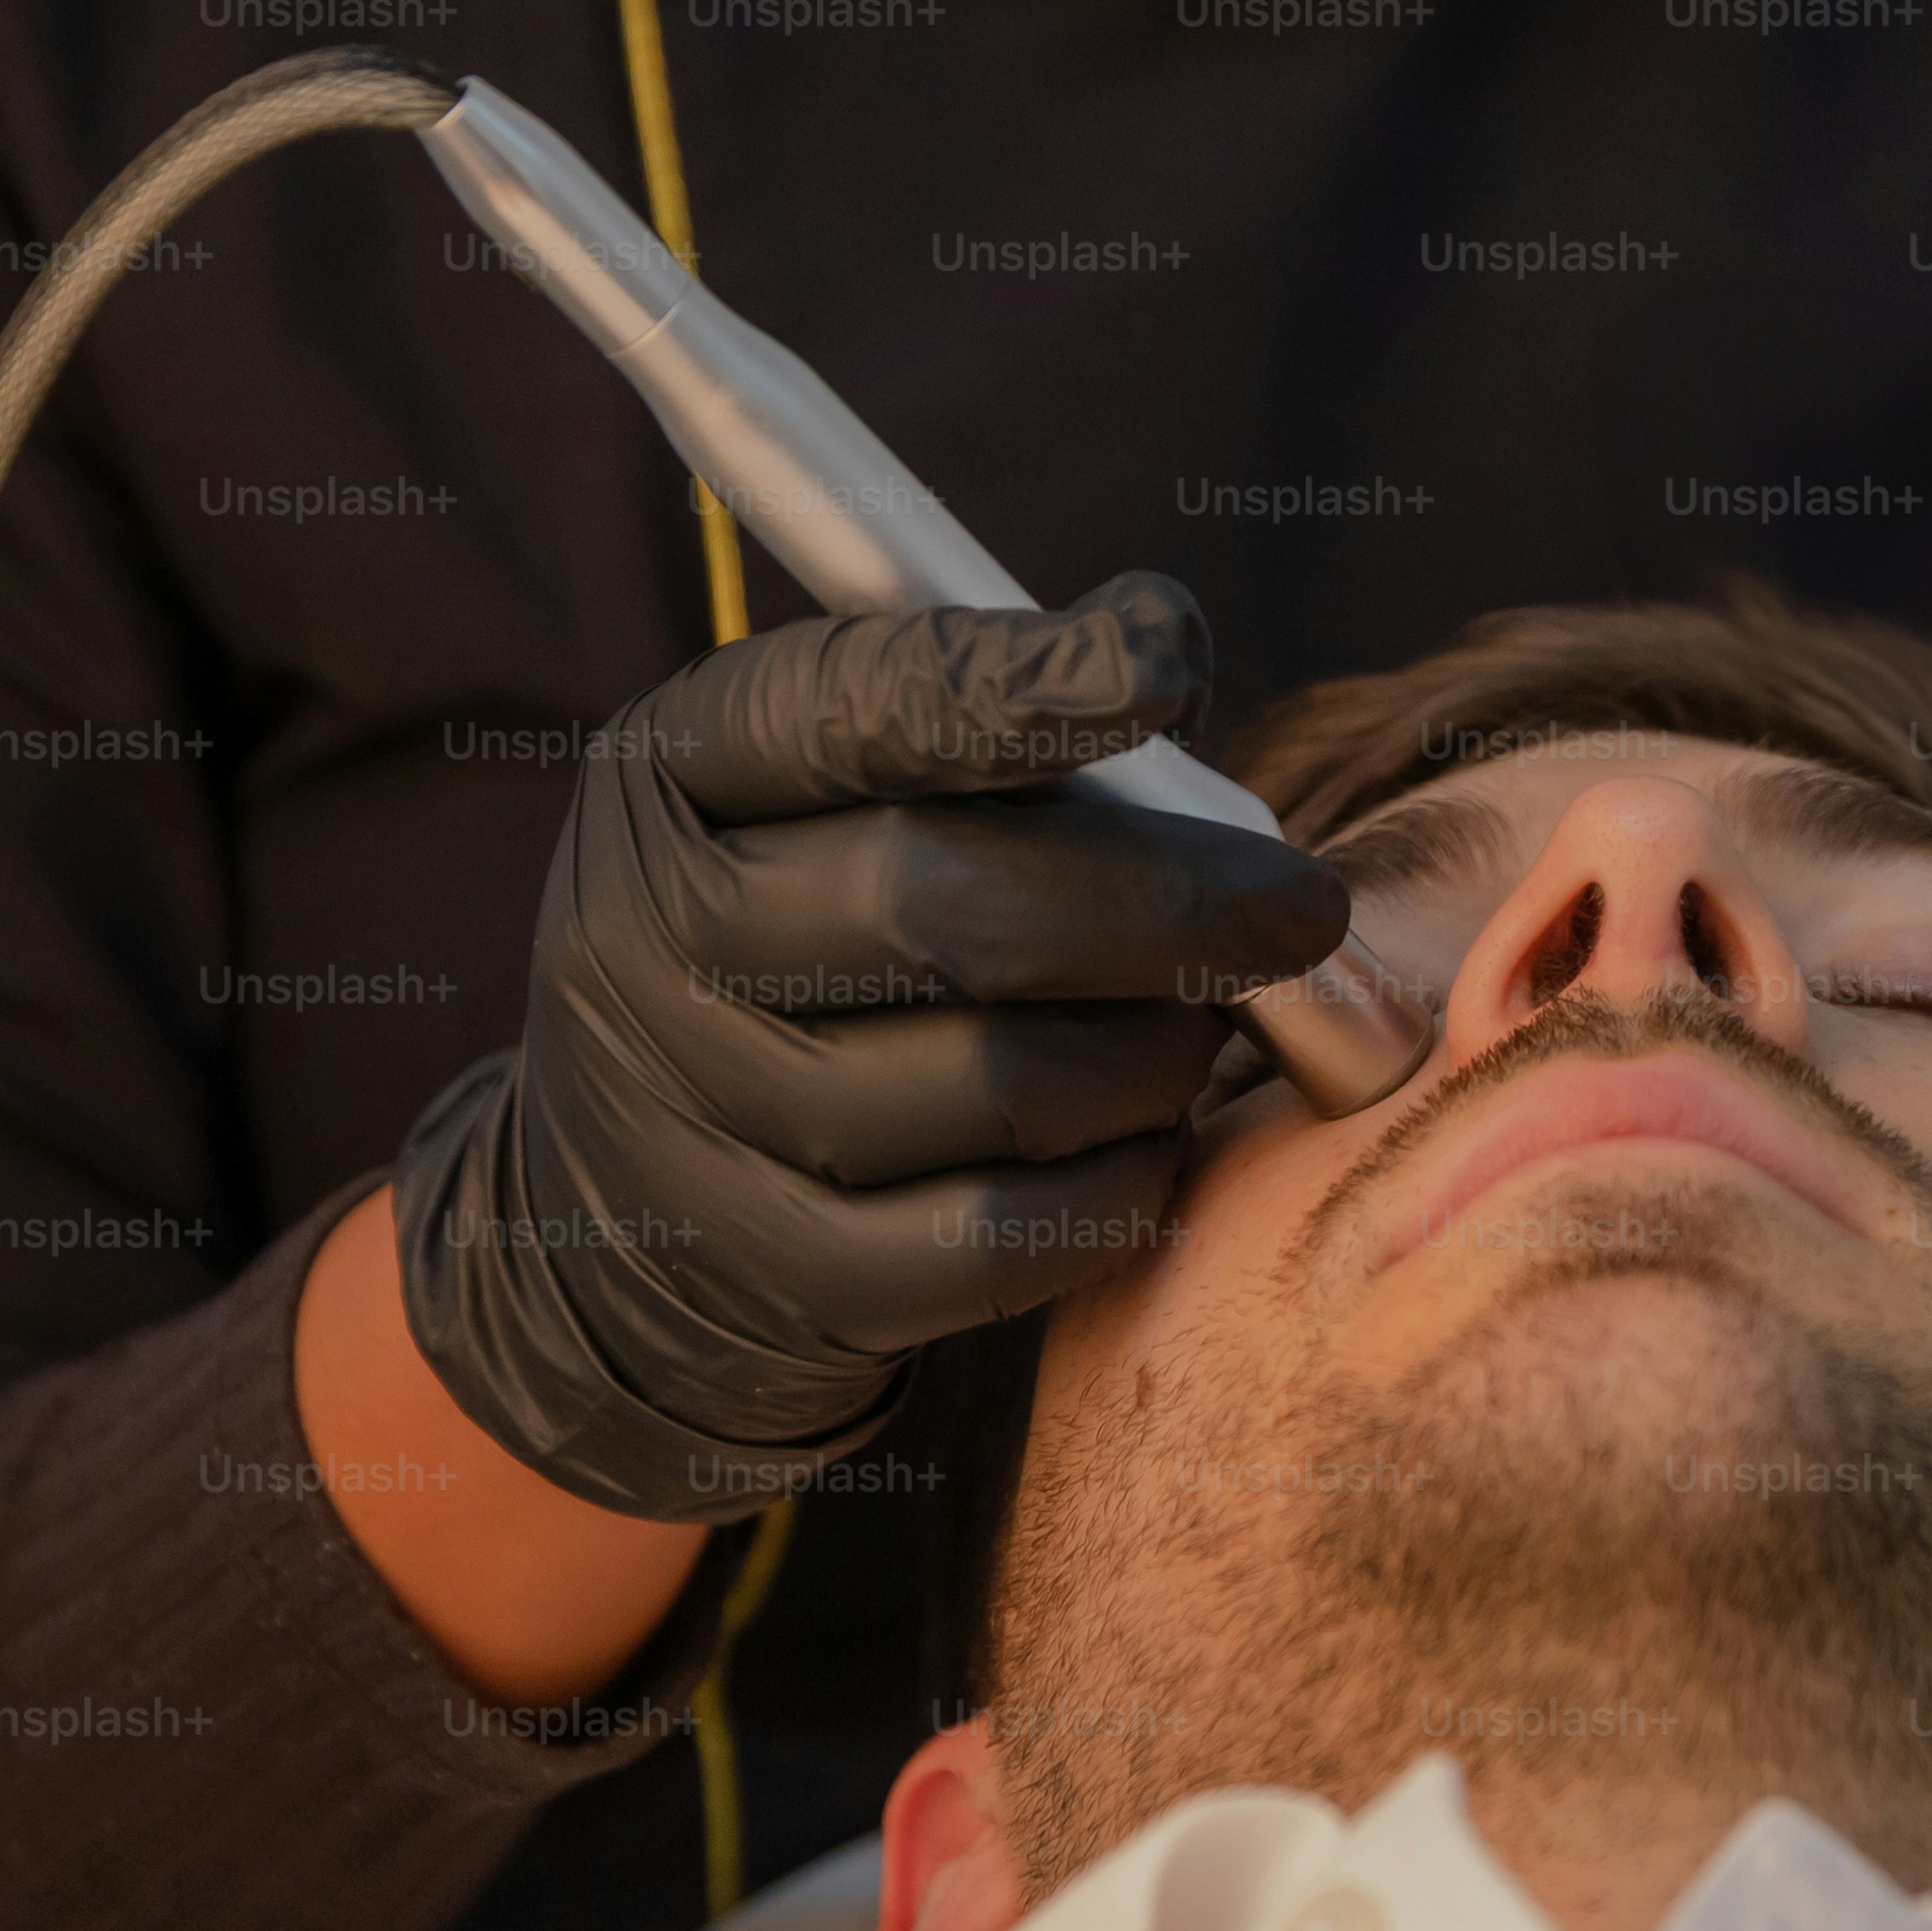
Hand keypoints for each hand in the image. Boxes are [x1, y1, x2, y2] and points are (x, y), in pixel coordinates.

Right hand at [393, 573, 1349, 1521]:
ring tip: (1198, 1028)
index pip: (850, 707)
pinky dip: (1118, 1184)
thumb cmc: (800, 937)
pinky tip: (1145, 1139)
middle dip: (1162, 901)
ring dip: (1154, 1052)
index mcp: (671, 775)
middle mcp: (649, 942)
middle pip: (943, 905)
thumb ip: (973, 726)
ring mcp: (700, 1124)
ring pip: (1001, 1083)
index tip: (1167, 653)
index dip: (1018, 680)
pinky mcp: (779, 1277)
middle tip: (1299, 906)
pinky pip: (1004, 1236)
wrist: (631, 1202)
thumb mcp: (820, 792)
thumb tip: (1167, 657)